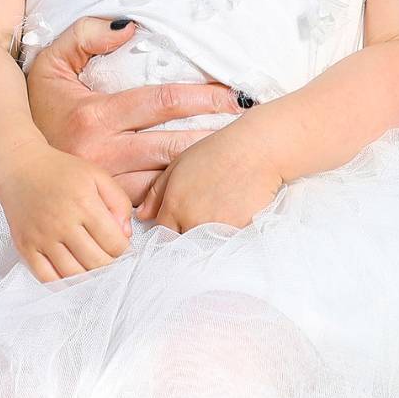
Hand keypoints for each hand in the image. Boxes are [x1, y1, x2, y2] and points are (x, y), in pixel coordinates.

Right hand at [0, 144, 133, 281]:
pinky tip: (71, 274)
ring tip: (92, 265)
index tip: (120, 246)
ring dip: (89, 276)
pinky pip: (47, 278)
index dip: (123, 249)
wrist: (19, 168)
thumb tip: (125, 235)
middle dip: (109, 265)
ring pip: (74, 275)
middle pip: (97, 263)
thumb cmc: (61, 171)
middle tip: (108, 257)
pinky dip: (63, 283)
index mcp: (84, 203)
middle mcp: (62, 223)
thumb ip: (120, 202)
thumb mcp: (98, 176)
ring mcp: (42, 237)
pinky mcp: (26, 247)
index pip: (114, 244)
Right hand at [27, 17, 244, 202]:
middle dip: (214, 133)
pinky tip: (202, 181)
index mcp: (95, 116)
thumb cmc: (38, 106)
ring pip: (167, 177)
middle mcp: (103, 153)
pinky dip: (177, 190)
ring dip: (202, 165)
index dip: (201, 97)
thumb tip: (130, 28)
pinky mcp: (108, 207)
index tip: (231, 94)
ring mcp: (107, 184)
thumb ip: (86, 36)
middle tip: (248, 125)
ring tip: (235, 153)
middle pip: (173, 144)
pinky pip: (152, 200)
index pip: (161, 102)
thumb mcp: (52, 61)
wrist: (10, 159)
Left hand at [138, 122, 283, 232]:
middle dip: (188, 238)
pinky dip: (228, 238)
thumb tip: (142, 216)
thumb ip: (157, 192)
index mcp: (174, 205)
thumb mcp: (179, 164)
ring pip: (204, 247)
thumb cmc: (218, 151)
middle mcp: (191, 221)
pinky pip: (226, 245)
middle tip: (201, 222)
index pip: (163, 235)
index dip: (171, 232)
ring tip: (219, 218)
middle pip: (183, 245)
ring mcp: (214, 229)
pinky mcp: (238, 233)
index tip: (179, 227)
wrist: (257, 150)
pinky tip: (234, 218)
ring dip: (208, 240)